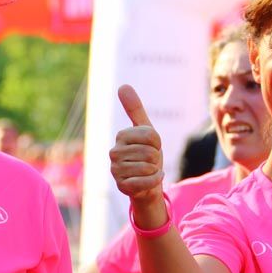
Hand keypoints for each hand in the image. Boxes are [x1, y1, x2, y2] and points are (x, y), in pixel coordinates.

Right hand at [112, 85, 164, 212]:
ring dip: (155, 170)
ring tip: (148, 171)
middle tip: (150, 162)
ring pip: (147, 167)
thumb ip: (135, 110)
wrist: (148, 183)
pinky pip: (146, 181)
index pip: (150, 135)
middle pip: (149, 152)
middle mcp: (114, 152)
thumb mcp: (146, 131)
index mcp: (121, 136)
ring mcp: (116, 170)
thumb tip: (123, 85)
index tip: (153, 147)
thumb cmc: (147, 155)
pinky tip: (152, 180)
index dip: (158, 142)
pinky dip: (155, 181)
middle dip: (156, 158)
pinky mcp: (121, 187)